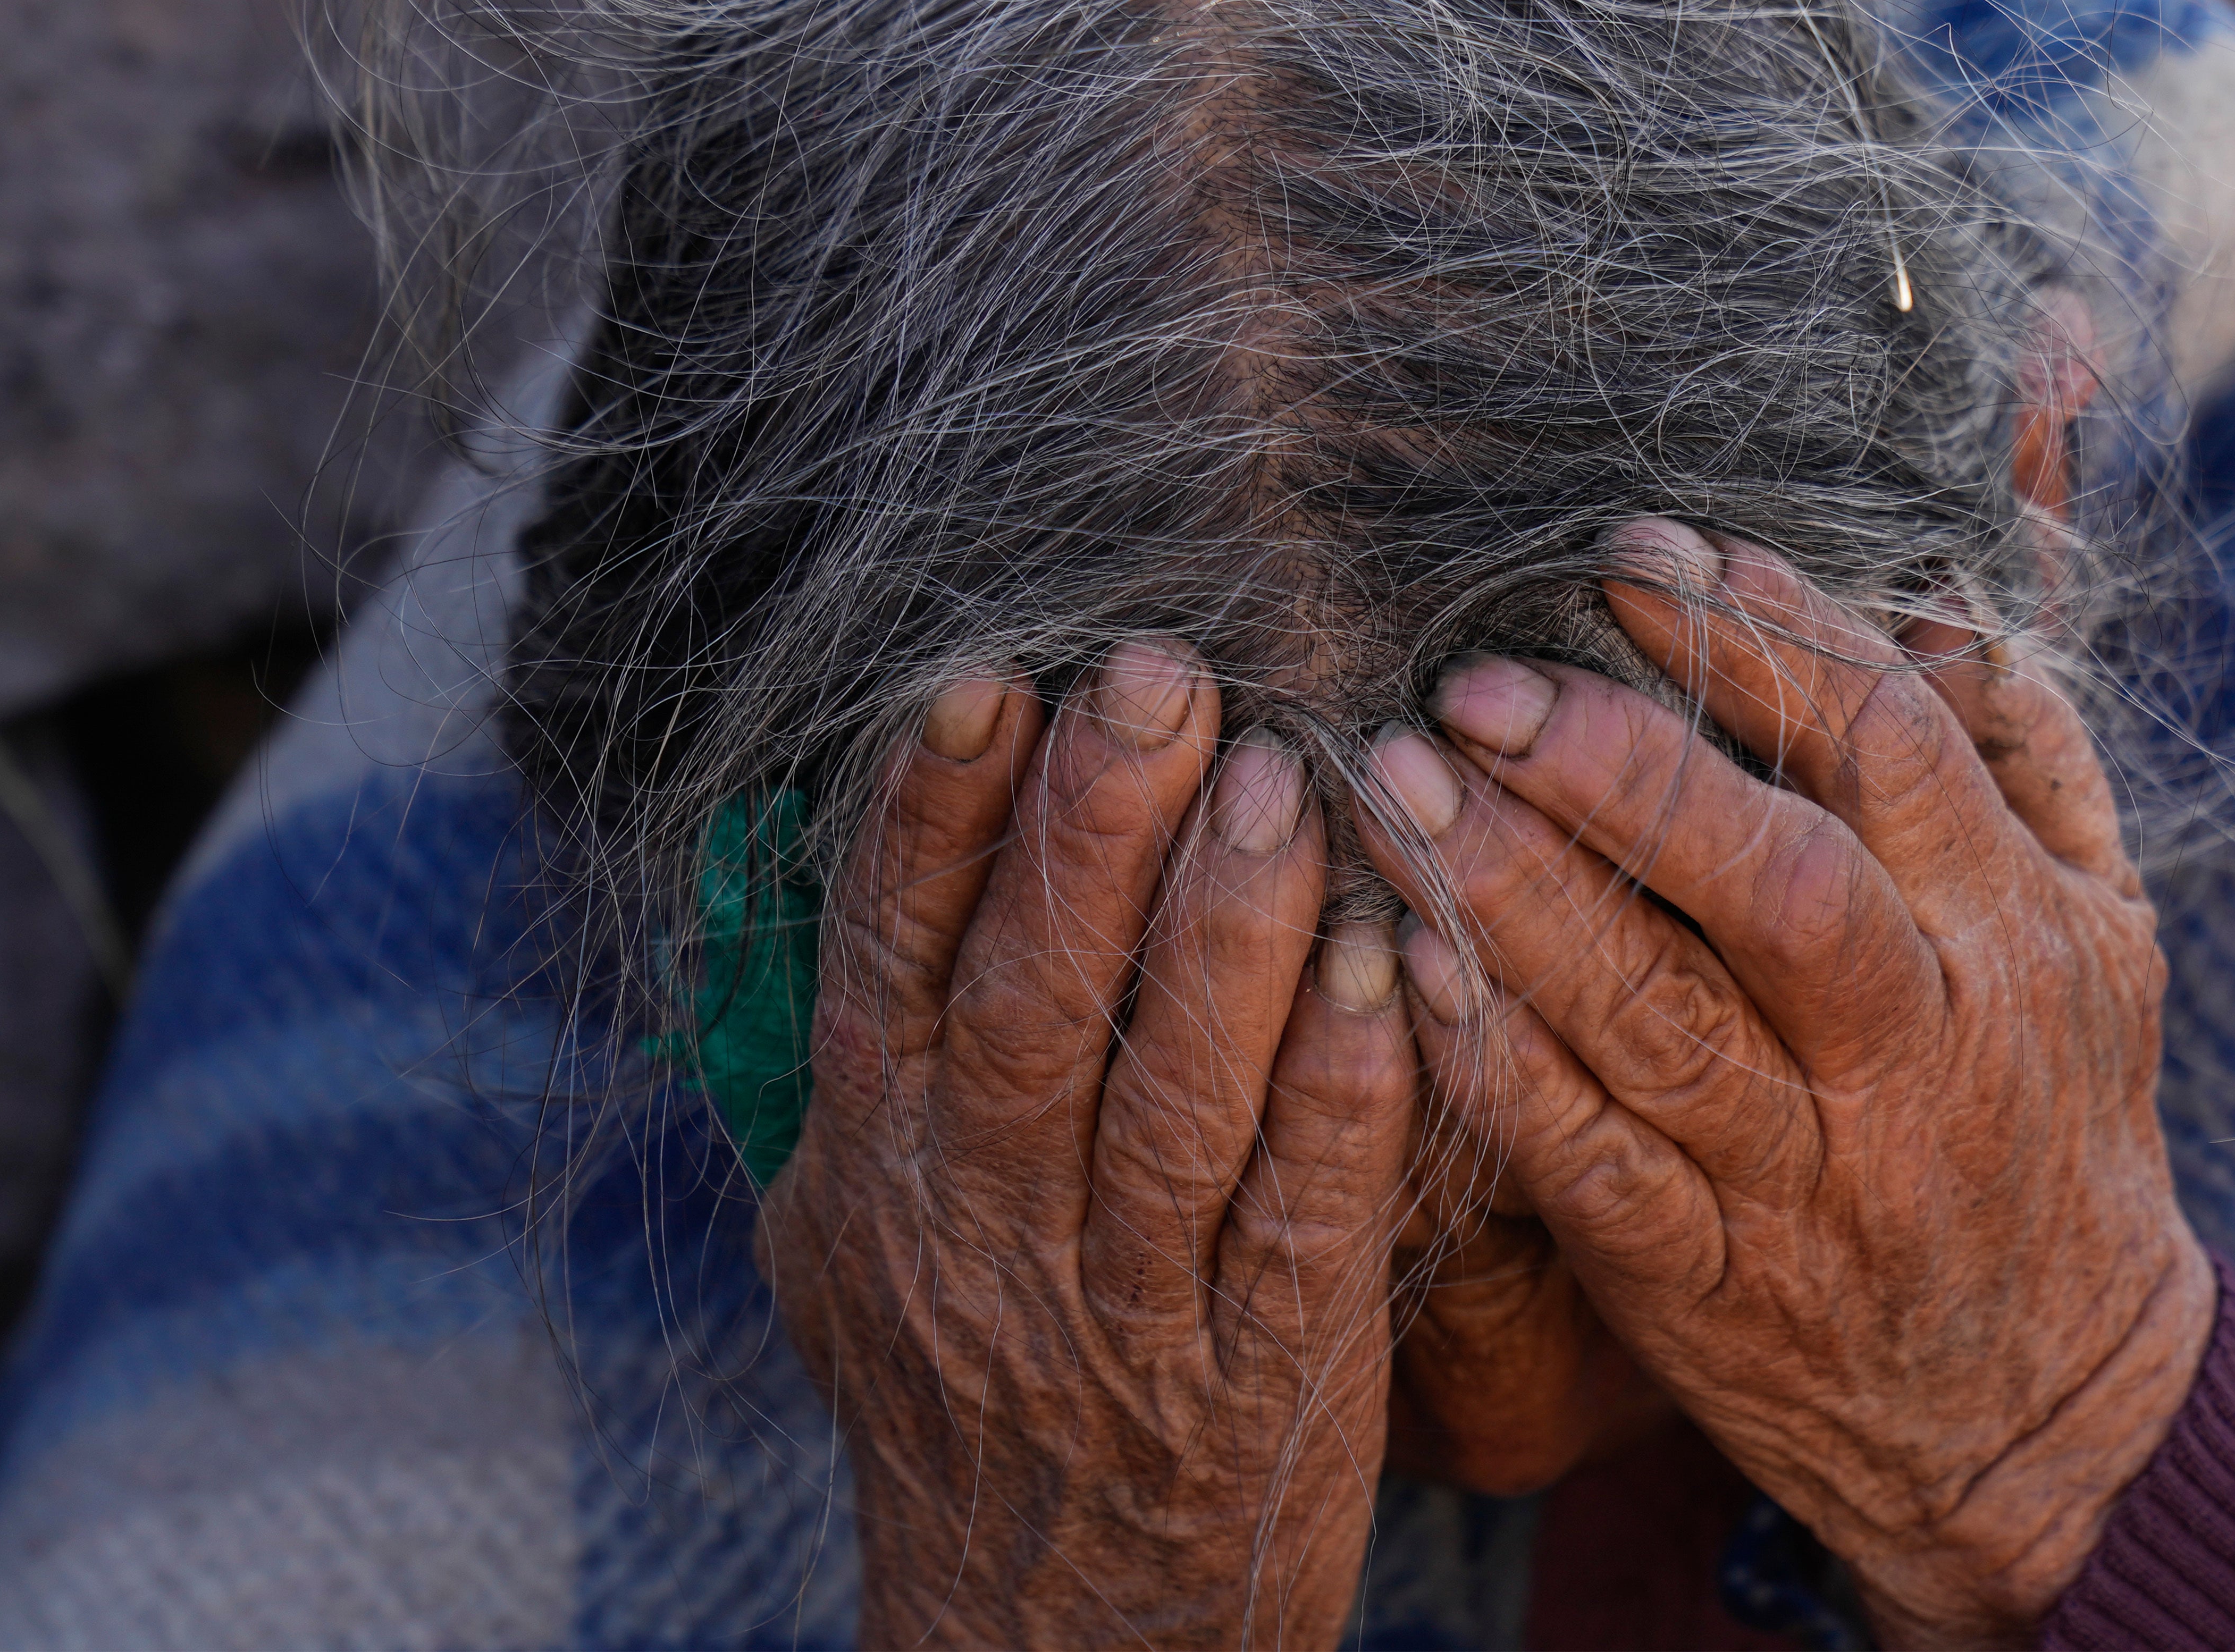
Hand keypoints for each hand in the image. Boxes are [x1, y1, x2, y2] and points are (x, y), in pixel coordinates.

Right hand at [758, 642, 1417, 1649]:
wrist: (1046, 1637)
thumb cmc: (958, 1391)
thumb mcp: (848, 1241)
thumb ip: (863, 1056)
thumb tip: (867, 847)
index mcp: (876, 1166)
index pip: (888, 960)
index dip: (934, 816)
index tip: (995, 678)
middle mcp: (979, 1225)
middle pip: (1031, 1002)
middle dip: (1094, 831)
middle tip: (1164, 680)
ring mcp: (1121, 1304)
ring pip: (1170, 1098)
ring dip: (1230, 934)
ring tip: (1292, 779)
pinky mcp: (1261, 1369)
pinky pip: (1302, 1214)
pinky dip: (1343, 1091)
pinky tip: (1386, 969)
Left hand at [1362, 525, 2212, 1647]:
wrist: (2051, 1415)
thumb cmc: (2055, 1126)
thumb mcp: (2105, 935)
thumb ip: (2032, 756)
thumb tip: (1939, 590)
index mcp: (2009, 938)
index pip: (1888, 749)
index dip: (1759, 640)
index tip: (1635, 555)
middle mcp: (1918, 1049)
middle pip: (1771, 881)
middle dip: (1623, 767)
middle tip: (1483, 678)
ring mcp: (1809, 1178)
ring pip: (1656, 1016)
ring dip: (1516, 894)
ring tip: (1397, 783)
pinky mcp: (1706, 1285)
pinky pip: (1588, 1162)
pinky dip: (1496, 1066)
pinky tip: (1410, 969)